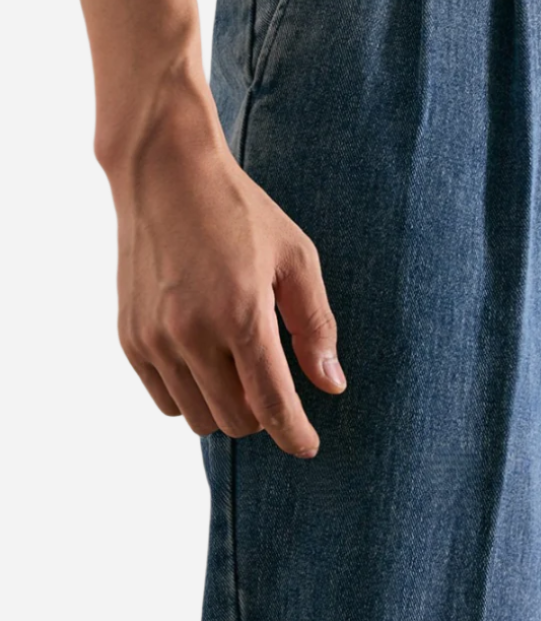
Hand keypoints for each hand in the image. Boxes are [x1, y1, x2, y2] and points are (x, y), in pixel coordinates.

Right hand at [103, 81, 346, 458]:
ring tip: (240, 366)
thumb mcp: (295, 257)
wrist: (166, 174)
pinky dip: (190, 393)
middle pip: (236, 420)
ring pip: (198, 417)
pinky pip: (164, 398)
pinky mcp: (130, 338)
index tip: (308, 446)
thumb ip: (314, 325)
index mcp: (242, 313)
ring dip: (226, 406)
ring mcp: (155, 340)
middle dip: (263, 416)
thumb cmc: (241, 211)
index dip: (295, 434)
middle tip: (275, 385)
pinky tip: (206, 359)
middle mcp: (193, 334)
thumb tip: (331, 385)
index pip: (272, 403)